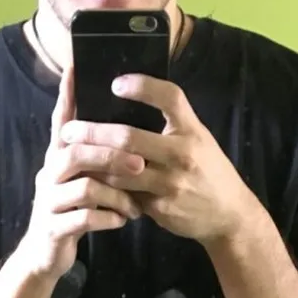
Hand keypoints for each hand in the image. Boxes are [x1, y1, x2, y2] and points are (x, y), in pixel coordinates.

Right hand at [18, 68, 145, 278]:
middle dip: (112, 155)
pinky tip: (122, 222)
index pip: (61, 122)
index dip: (66, 96)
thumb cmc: (72, 215)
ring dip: (116, 195)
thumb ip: (96, 162)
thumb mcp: (81, 183)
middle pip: (78, 152)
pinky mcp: (53, 228)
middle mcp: (48, 175)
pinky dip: (108, 219)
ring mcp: (48, 201)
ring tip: (136, 206)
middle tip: (140, 164)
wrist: (45, 257)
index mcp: (57, 160)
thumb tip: (128, 137)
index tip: (74, 68)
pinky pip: (84, 219)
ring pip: (84, 187)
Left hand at [60, 75, 252, 245]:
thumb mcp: (198, 138)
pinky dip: (106, 187)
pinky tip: (89, 180)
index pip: (169, 97)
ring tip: (71, 155)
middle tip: (69, 129)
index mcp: (192, 130)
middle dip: (93, 132)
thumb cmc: (207, 170)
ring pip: (120, 171)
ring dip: (93, 162)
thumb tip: (131, 97)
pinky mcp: (161, 208)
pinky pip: (126, 195)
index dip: (143, 86)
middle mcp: (182, 154)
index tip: (116, 83)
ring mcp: (171, 184)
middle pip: (130, 137)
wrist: (228, 214)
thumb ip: (172, 120)